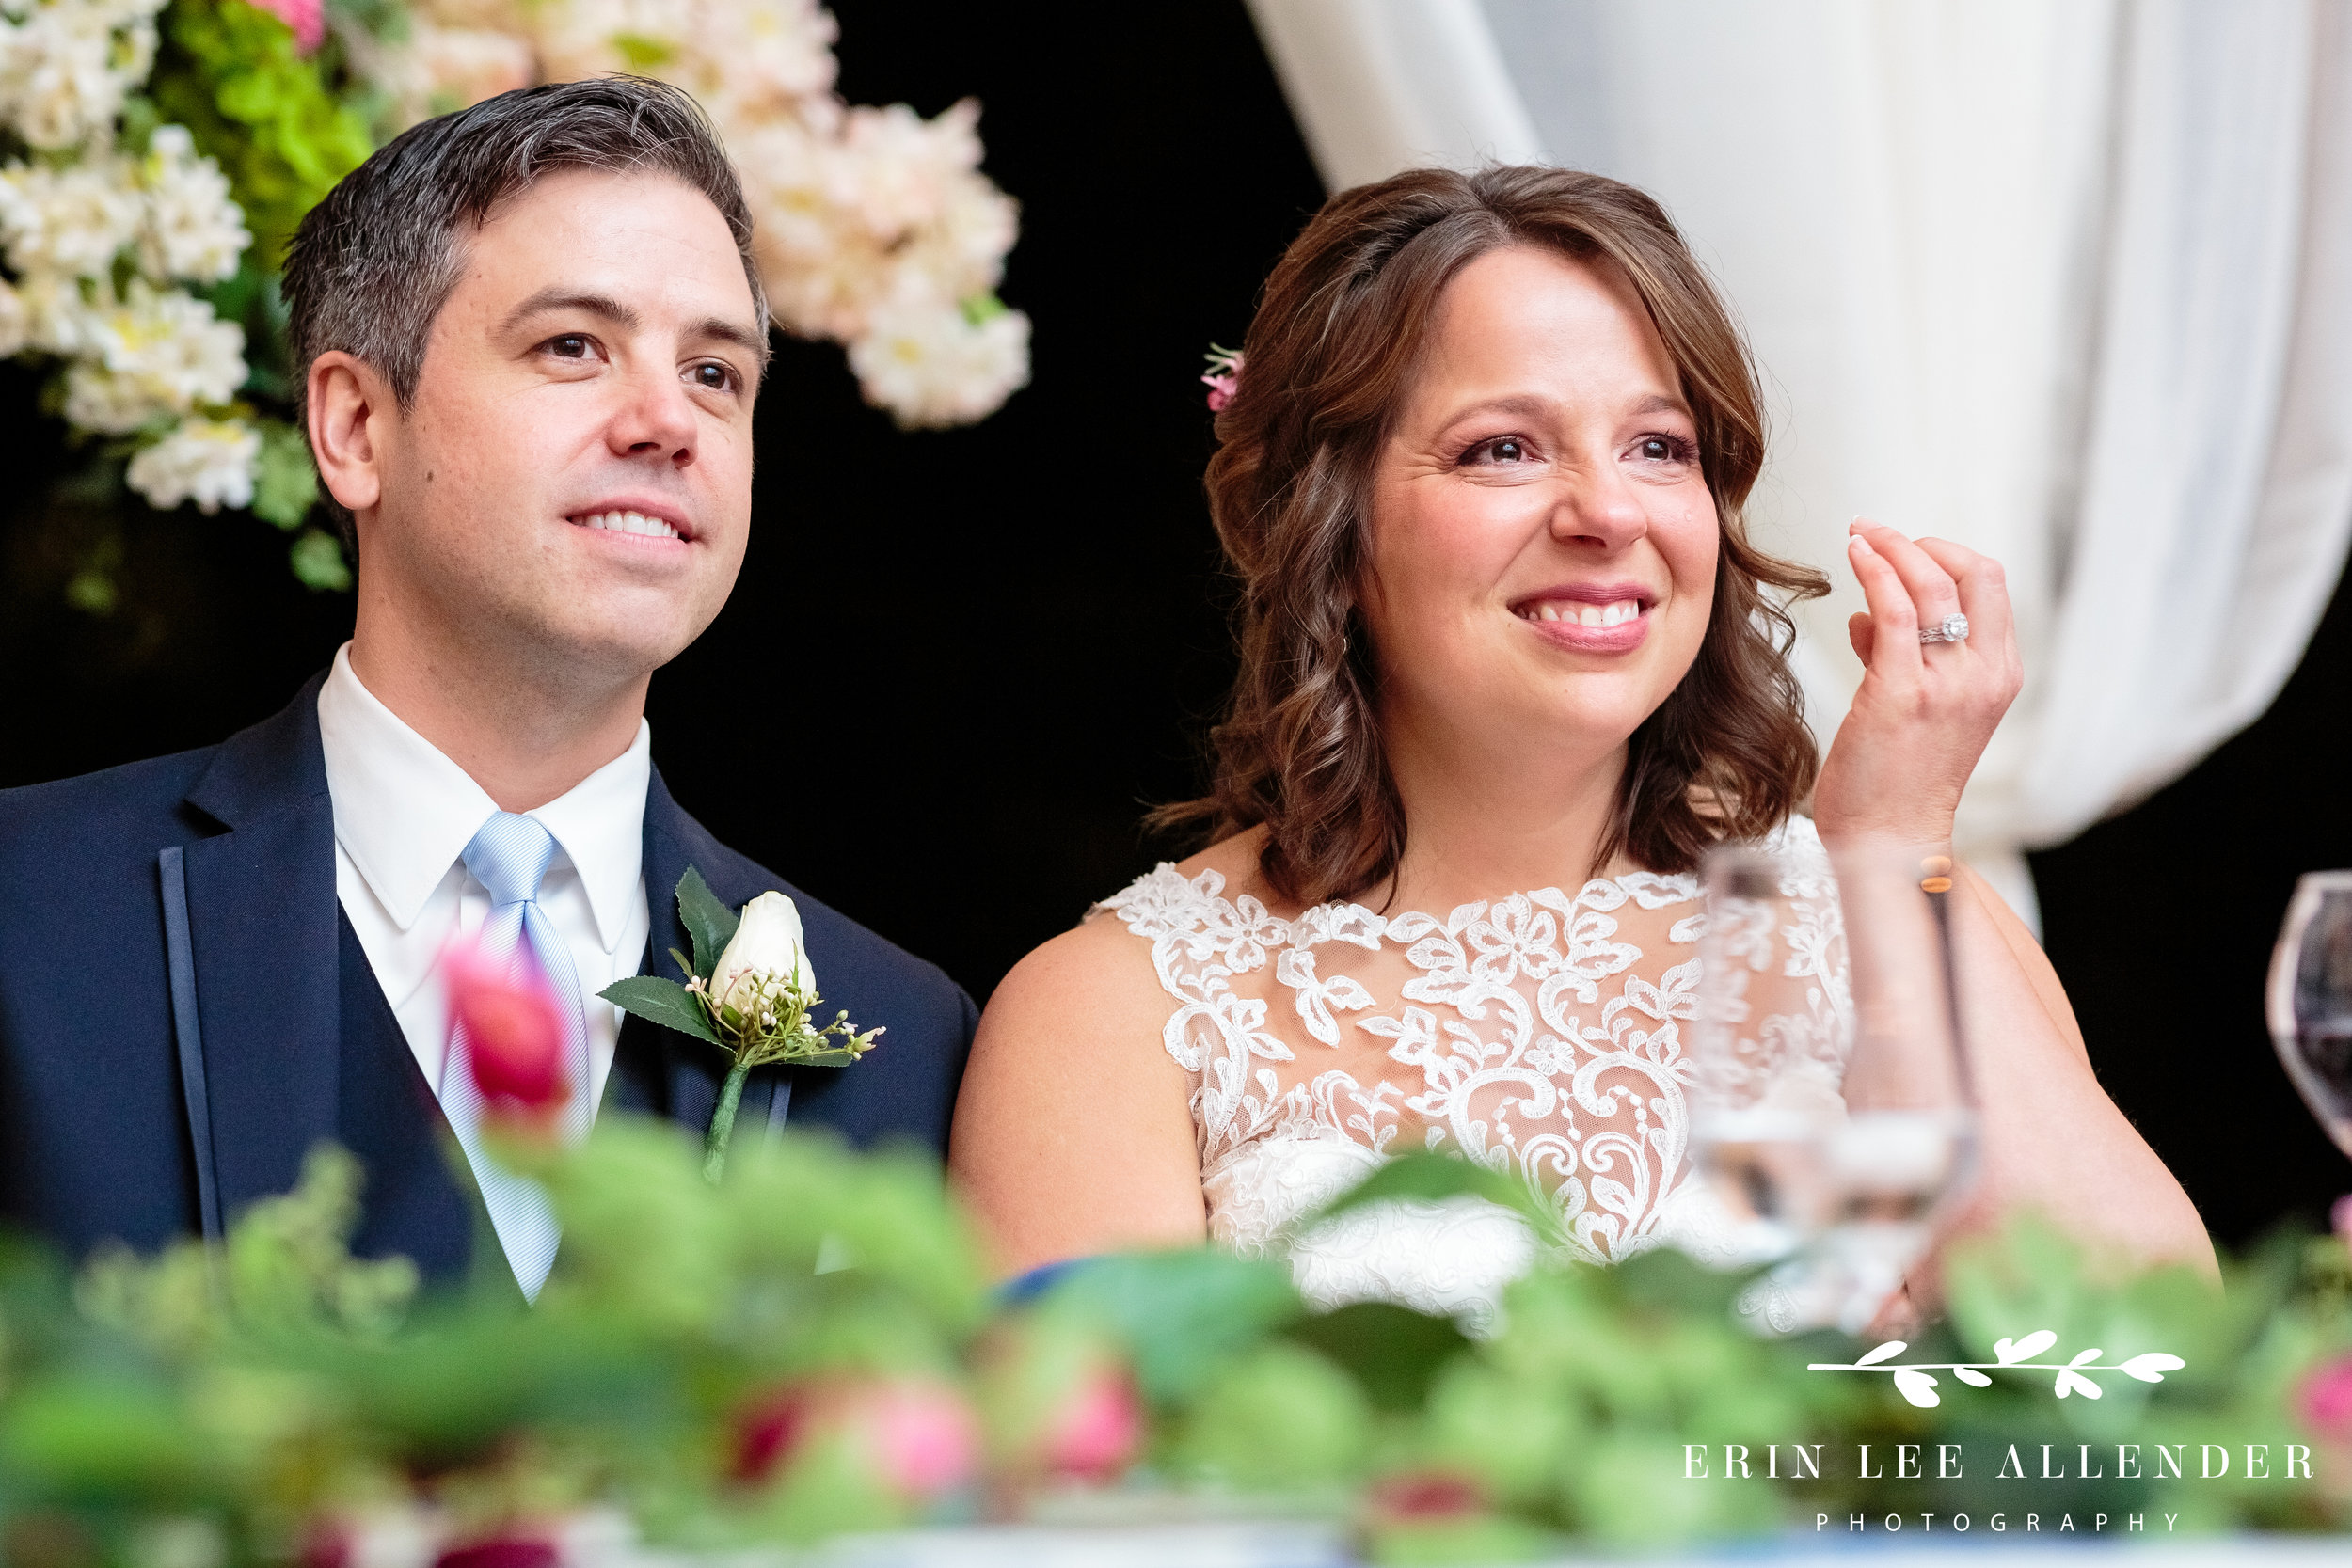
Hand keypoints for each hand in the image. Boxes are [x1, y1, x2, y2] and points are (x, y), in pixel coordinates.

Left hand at [1810, 520, 2021, 848]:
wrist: (1888, 840)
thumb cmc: (1894, 779)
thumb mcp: (1913, 706)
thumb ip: (1900, 655)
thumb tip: (1867, 616)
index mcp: (2000, 676)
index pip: (1990, 586)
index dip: (1948, 554)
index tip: (1902, 550)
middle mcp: (1984, 676)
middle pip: (1975, 572)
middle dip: (1922, 542)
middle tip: (1876, 533)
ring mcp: (1948, 685)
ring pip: (1931, 584)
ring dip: (1890, 547)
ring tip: (1858, 534)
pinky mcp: (1902, 694)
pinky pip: (1895, 612)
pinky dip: (1874, 571)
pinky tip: (1854, 555)